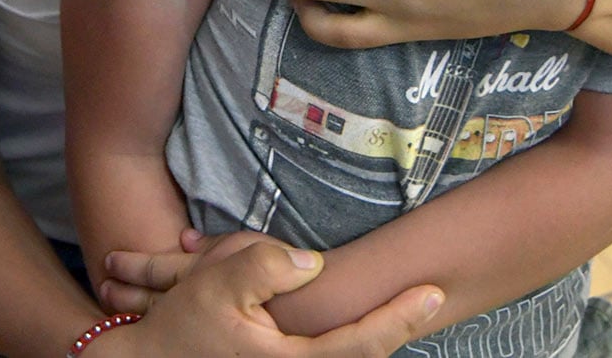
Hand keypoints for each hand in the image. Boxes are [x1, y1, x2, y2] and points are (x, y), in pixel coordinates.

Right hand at [87, 243, 443, 357]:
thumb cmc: (179, 326)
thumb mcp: (213, 283)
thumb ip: (265, 266)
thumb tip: (315, 262)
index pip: (363, 342)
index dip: (401, 316)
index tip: (432, 291)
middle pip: (367, 357)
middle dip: (399, 328)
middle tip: (428, 297)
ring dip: (374, 336)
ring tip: (402, 309)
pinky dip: (349, 344)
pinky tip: (356, 329)